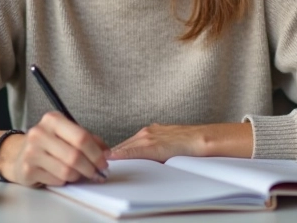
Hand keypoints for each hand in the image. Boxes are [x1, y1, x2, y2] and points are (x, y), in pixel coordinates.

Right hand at [0, 111, 109, 186]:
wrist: (18, 155)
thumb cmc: (49, 144)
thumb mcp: (67, 134)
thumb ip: (89, 140)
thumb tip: (107, 153)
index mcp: (52, 120)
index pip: (81, 137)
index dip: (96, 153)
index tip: (104, 162)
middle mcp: (39, 133)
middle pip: (75, 156)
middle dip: (91, 167)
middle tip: (97, 173)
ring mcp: (31, 152)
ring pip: (67, 171)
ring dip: (78, 176)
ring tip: (79, 174)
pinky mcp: (27, 169)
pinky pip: (56, 180)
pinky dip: (64, 180)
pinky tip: (61, 175)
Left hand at [109, 122, 253, 162]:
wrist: (202, 138)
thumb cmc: (188, 143)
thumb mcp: (166, 144)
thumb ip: (153, 150)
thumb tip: (142, 161)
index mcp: (149, 132)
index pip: (126, 144)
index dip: (114, 152)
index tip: (103, 159)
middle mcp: (146, 132)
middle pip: (122, 145)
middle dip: (109, 154)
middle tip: (94, 161)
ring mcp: (149, 137)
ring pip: (125, 147)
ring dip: (113, 155)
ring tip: (99, 163)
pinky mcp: (153, 144)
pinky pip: (133, 151)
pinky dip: (122, 155)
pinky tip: (112, 158)